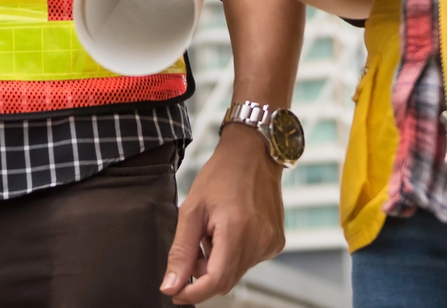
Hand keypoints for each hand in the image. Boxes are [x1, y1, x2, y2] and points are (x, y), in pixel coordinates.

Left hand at [161, 124, 285, 302]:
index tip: (176, 292)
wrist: (253, 153)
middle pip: (225, 280)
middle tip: (193, 247)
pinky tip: (228, 230)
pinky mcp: (275, 242)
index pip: (215, 282)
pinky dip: (232, 254)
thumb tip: (171, 285)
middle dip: (202, 274)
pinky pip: (248, 261)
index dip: (192, 293)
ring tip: (212, 231)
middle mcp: (259, 240)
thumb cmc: (222, 174)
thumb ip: (181, 252)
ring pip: (236, 272)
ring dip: (217, 262)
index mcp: (238, 231)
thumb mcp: (191, 210)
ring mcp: (270, 243)